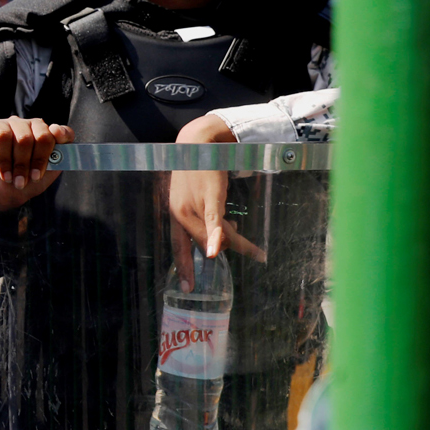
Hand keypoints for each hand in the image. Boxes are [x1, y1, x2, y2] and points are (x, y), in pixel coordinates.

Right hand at [0, 116, 72, 212]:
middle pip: (26, 137)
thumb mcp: (43, 176)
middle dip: (23, 164)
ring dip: (5, 161)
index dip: (53, 144)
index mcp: (42, 134)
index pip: (55, 131)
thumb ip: (56, 159)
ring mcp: (3, 124)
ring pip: (3, 135)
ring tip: (7, 177)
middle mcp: (24, 125)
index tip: (50, 155)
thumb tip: (56, 132)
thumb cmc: (22, 181)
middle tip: (21, 181)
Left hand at [167, 113, 265, 288]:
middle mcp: (180, 212)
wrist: (197, 142)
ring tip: (255, 250)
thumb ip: (200, 218)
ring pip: (216, 237)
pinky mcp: (210, 196)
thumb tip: (217, 240)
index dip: (183, 267)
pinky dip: (215, 237)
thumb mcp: (192, 196)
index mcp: (175, 214)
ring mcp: (194, 205)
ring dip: (235, 244)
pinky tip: (216, 251)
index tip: (186, 288)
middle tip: (246, 246)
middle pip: (204, 244)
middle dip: (224, 248)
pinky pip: (214, 222)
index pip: (178, 247)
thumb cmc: (195, 170)